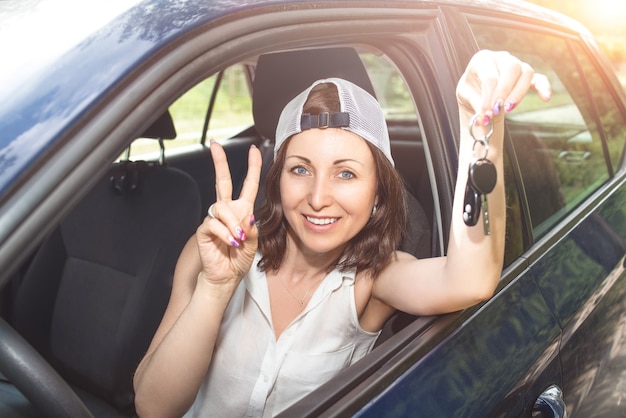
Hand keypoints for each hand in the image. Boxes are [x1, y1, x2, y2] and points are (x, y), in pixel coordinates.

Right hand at [196, 141, 262, 285]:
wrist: (226, 276)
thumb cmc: (239, 259)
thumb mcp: (254, 242)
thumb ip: (253, 227)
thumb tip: (247, 214)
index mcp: (242, 210)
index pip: (247, 184)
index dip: (252, 167)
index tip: (254, 150)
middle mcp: (226, 210)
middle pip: (221, 181)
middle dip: (219, 162)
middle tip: (215, 145)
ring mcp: (214, 219)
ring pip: (222, 207)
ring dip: (233, 223)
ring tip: (239, 239)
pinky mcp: (204, 230)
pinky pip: (214, 224)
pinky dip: (225, 234)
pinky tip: (231, 242)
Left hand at [456, 50, 551, 121]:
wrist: (474, 92)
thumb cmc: (470, 91)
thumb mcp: (466, 96)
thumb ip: (477, 104)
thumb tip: (485, 118)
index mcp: (483, 58)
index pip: (490, 76)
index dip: (488, 98)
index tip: (485, 115)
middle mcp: (501, 57)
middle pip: (512, 68)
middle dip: (505, 91)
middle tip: (497, 110)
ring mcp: (515, 64)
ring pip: (526, 72)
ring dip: (519, 92)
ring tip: (509, 109)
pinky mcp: (525, 76)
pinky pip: (539, 78)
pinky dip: (543, 87)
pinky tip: (545, 98)